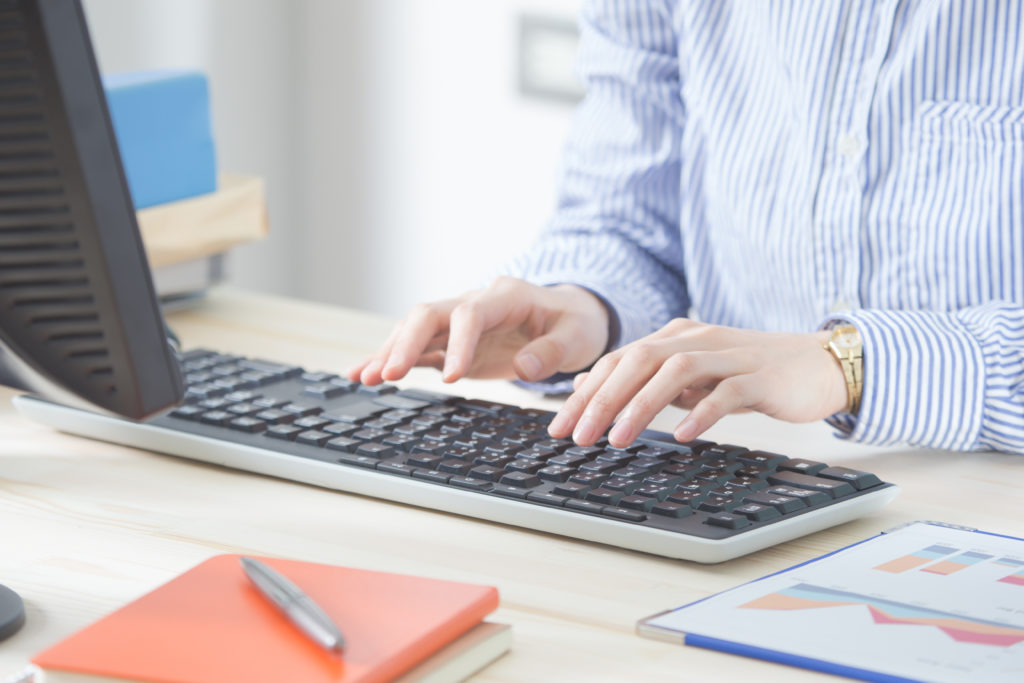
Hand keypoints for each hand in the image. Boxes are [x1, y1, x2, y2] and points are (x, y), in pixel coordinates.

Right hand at [347, 277, 610, 384]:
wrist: (568, 315)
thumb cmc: (575, 323)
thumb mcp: (578, 336)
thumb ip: (553, 352)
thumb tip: (525, 369)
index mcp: (506, 296)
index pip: (471, 313)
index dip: (458, 343)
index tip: (451, 377)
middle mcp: (474, 302)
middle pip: (429, 314)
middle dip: (405, 343)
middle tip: (388, 375)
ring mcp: (457, 322)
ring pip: (414, 329)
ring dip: (389, 352)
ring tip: (363, 377)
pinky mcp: (450, 342)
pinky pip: (416, 348)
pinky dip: (390, 359)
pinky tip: (363, 374)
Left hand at [547, 318, 848, 446]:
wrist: (818, 364)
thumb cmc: (749, 373)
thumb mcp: (689, 374)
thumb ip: (644, 378)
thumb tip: (588, 385)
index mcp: (675, 337)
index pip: (619, 361)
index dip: (586, 393)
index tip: (561, 427)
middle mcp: (697, 339)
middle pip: (638, 361)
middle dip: (602, 400)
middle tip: (579, 436)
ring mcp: (730, 355)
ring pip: (675, 371)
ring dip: (641, 406)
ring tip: (618, 440)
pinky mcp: (761, 377)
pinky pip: (727, 393)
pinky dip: (702, 413)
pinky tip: (683, 435)